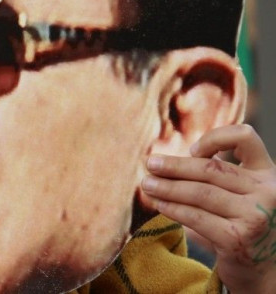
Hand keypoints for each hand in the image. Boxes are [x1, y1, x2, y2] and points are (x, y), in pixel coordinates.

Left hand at [141, 124, 275, 293]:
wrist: (269, 272)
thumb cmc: (248, 225)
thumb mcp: (246, 194)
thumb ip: (222, 175)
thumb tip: (166, 161)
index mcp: (269, 173)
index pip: (245, 137)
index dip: (215, 137)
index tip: (192, 150)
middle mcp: (268, 192)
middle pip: (211, 169)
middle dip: (174, 166)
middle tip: (150, 164)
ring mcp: (256, 216)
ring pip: (200, 192)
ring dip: (167, 187)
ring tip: (147, 184)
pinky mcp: (239, 239)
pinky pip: (196, 217)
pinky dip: (173, 208)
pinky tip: (158, 203)